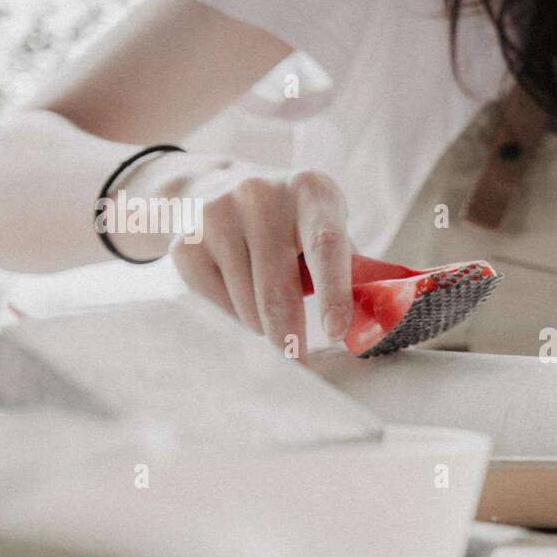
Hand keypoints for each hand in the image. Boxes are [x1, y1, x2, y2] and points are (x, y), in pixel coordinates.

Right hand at [130, 154, 351, 358]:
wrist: (214, 188)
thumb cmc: (291, 223)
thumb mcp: (325, 227)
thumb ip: (351, 269)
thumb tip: (371, 325)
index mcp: (310, 191)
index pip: (326, 246)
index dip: (333, 292)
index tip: (337, 332)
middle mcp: (260, 195)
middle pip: (277, 291)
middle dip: (290, 339)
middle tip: (299, 368)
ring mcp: (216, 216)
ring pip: (247, 307)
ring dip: (263, 327)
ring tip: (268, 309)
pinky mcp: (185, 244)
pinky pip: (216, 307)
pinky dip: (234, 318)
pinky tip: (238, 294)